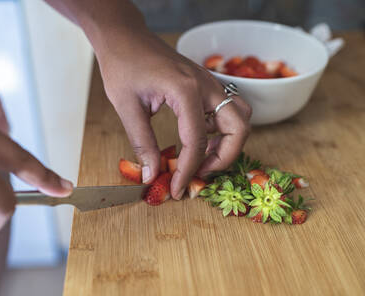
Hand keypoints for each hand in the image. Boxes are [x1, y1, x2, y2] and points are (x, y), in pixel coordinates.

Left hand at [97, 30, 251, 198]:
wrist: (125, 38)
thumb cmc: (123, 65)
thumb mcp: (127, 107)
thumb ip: (142, 144)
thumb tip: (152, 175)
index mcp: (186, 90)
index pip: (198, 141)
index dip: (189, 171)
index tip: (179, 189)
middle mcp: (206, 85)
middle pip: (239, 127)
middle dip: (225, 157)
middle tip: (201, 173)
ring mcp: (209, 83)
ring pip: (240, 117)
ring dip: (229, 143)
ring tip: (203, 158)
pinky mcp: (206, 84)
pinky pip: (228, 110)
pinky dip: (221, 130)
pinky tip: (199, 138)